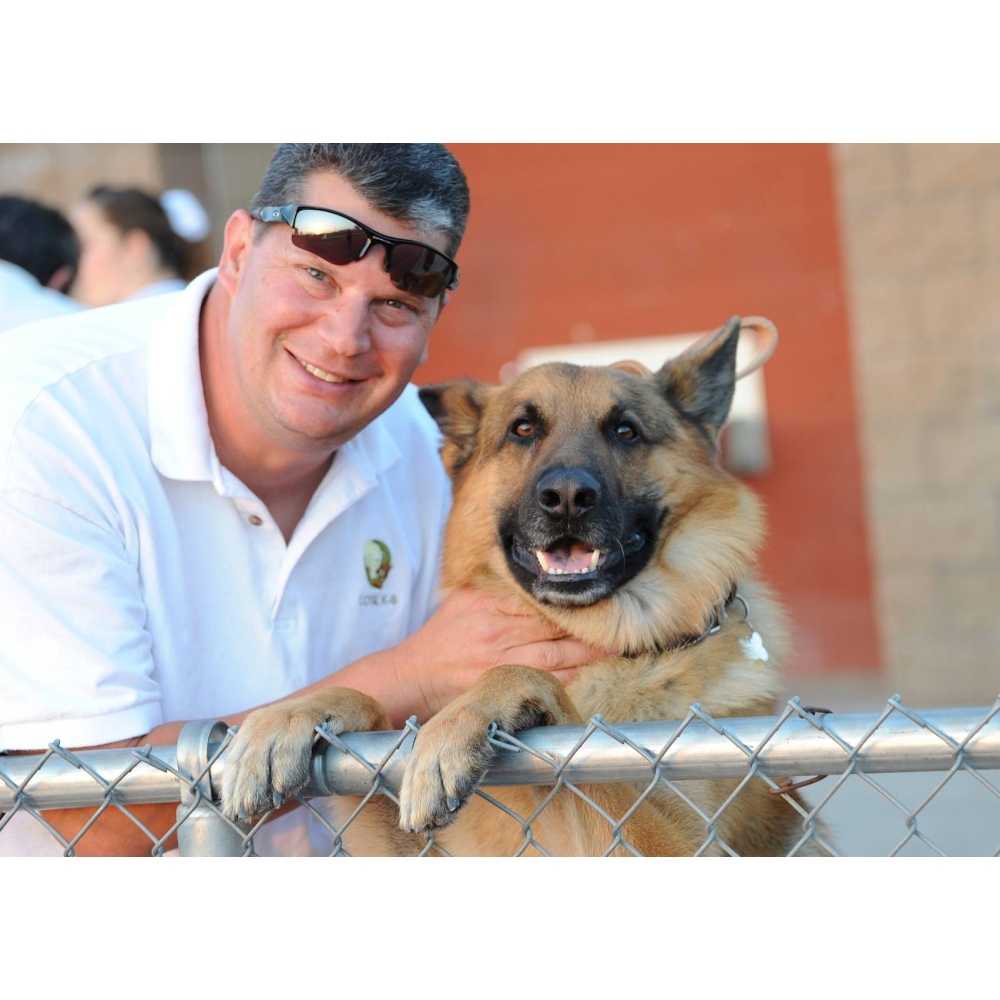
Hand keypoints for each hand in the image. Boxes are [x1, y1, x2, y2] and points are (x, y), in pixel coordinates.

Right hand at [386, 587, 612, 718]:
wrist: (414, 676)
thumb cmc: (444, 634)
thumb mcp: (466, 598)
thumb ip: (499, 585)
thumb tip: (536, 568)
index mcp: (491, 605)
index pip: (542, 599)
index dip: (575, 599)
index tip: (605, 594)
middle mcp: (497, 632)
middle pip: (555, 628)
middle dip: (592, 626)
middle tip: (626, 622)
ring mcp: (500, 662)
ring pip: (556, 658)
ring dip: (590, 654)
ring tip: (619, 646)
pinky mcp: (501, 686)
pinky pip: (544, 682)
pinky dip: (571, 678)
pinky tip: (591, 672)